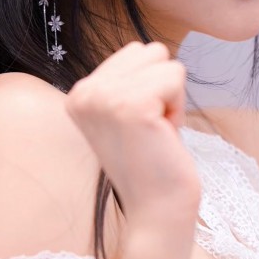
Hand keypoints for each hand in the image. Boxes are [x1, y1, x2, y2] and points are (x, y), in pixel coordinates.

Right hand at [64, 40, 201, 236]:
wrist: (157, 211)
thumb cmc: (153, 163)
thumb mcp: (127, 114)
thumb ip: (126, 81)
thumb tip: (148, 48)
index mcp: (78, 94)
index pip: (135, 51)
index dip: (151, 87)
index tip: (142, 126)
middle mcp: (83, 93)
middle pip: (150, 50)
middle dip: (162, 87)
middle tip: (152, 130)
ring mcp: (104, 98)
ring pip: (165, 61)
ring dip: (172, 98)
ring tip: (157, 133)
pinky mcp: (131, 106)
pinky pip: (175, 76)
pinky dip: (179, 107)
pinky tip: (164, 136)